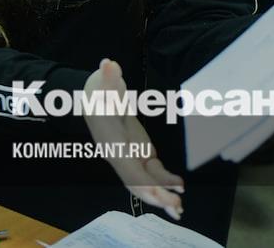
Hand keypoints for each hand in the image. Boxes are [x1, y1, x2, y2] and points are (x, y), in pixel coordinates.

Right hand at [83, 60, 184, 218]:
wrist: (93, 96)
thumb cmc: (98, 90)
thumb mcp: (101, 82)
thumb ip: (107, 76)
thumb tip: (108, 63)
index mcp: (111, 143)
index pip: (126, 167)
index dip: (141, 181)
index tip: (156, 194)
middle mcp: (119, 154)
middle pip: (136, 181)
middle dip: (155, 196)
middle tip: (175, 209)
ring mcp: (130, 154)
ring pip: (146, 180)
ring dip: (163, 194)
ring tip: (180, 209)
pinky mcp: (139, 151)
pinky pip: (153, 171)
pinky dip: (165, 180)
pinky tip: (179, 188)